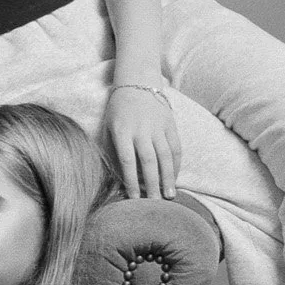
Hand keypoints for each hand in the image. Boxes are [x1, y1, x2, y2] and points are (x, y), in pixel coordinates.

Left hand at [103, 84, 180, 199]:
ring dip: (168, 177)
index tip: (134, 199)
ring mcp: (158, 126)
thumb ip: (113, 150)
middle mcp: (141, 129)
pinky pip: (175, 147)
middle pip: (149, 161)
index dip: (131, 181)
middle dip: (152, 184)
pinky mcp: (170, 123)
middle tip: (155, 203)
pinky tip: (175, 177)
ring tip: (170, 195)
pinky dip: (176, 164)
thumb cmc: (118, 109)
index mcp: (122, 131)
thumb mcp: (108, 127)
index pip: (127, 160)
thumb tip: (119, 178)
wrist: (137, 81)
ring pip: (165, 156)